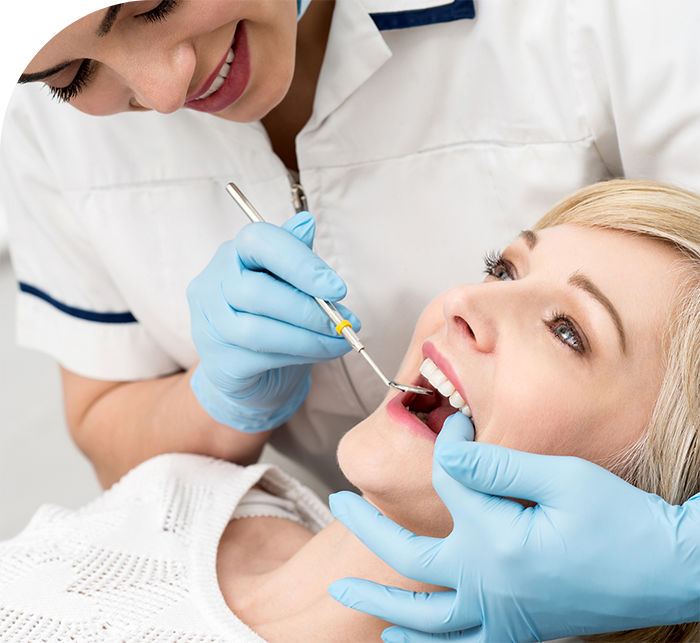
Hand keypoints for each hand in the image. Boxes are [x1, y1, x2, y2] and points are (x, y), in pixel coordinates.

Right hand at [187, 211, 359, 431]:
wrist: (250, 372)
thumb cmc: (272, 318)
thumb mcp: (286, 282)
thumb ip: (295, 255)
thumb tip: (306, 222)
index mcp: (232, 254)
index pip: (257, 241)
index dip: (299, 263)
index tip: (337, 288)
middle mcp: (212, 284)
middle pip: (256, 291)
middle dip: (309, 309)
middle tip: (343, 322)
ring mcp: (210, 326)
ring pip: (259, 330)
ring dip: (309, 338)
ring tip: (340, 339)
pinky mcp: (218, 361)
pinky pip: (261, 358)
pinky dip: (300, 355)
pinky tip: (322, 352)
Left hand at [329, 412, 699, 642]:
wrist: (671, 572)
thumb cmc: (621, 521)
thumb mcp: (562, 478)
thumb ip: (495, 464)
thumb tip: (446, 449)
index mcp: (494, 541)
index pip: (450, 480)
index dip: (449, 443)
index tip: (454, 421)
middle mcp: (488, 584)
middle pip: (408, 557)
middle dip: (369, 527)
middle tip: (337, 502)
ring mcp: (502, 614)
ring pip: (426, 617)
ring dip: (382, 602)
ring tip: (344, 592)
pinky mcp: (521, 630)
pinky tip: (405, 642)